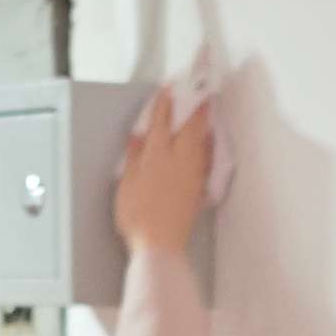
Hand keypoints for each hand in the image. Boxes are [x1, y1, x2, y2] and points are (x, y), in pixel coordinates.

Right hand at [116, 86, 216, 259]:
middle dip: (196, 109)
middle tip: (203, 94)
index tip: (169, 89)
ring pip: (202, 143)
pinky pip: (207, 161)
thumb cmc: (138, 217)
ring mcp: (192, 175)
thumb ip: (134, 157)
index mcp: (157, 156)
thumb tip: (139, 137)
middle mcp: (179, 161)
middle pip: (191, 128)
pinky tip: (209, 146)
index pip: (163, 122)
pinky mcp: (199, 190)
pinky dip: (209, 148)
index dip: (165, 103)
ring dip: (205, 126)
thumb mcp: (126, 184)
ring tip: (208, 114)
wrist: (159, 245)